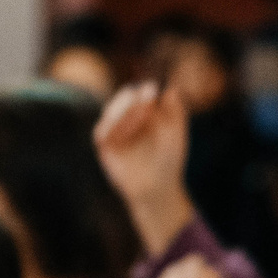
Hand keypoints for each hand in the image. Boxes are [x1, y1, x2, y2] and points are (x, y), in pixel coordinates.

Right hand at [94, 81, 200, 257]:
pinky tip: (122, 123)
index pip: (140, 96)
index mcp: (141, 112)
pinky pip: (101, 133)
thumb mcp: (176, 135)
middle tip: (146, 94)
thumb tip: (172, 90)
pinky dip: (109, 125)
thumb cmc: (169, 160)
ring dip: (124, 108)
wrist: (159, 188)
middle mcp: (125, 119)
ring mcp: (114, 132)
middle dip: (134, 98)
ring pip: (111, 113)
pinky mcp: (105, 148)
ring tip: (141, 109)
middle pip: (124, 101)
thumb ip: (176, 113)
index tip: (153, 88)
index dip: (145, 91)